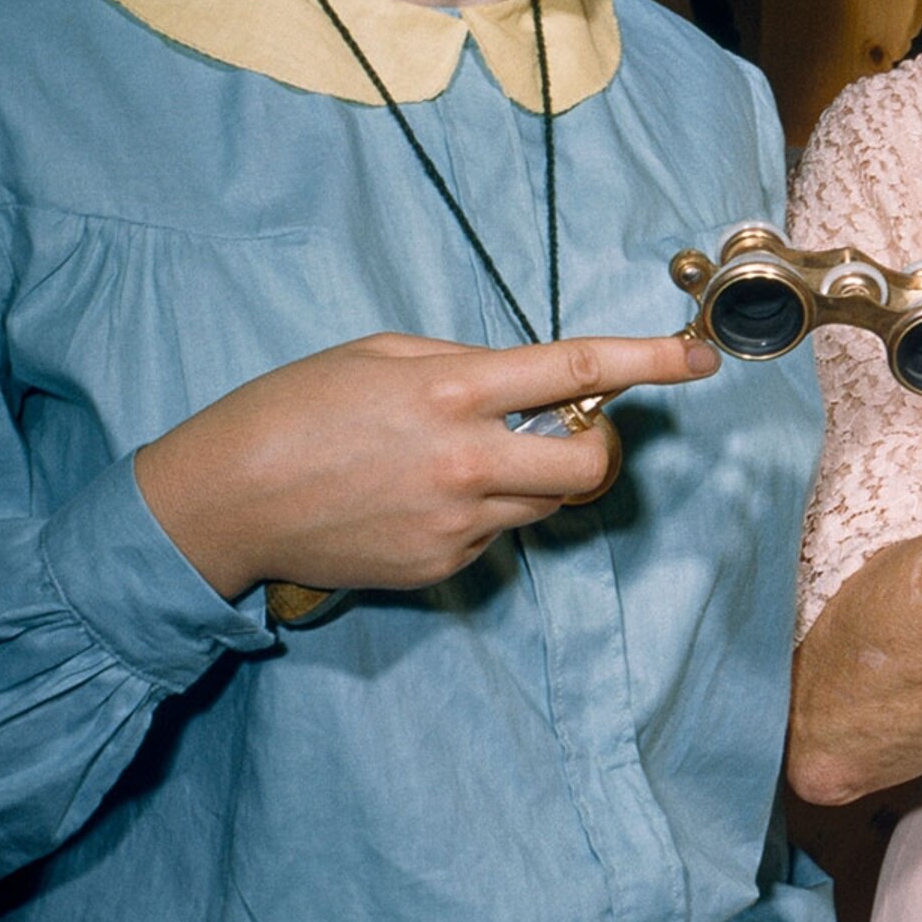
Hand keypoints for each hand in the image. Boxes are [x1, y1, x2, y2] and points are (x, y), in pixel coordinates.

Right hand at [135, 332, 720, 599]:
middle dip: (606, 446)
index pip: (578, 370)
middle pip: (594, 465)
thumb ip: (467, 365)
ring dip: (538, 478)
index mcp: (452, 393)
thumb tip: (532, 380)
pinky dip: (483, 511)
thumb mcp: (381, 356)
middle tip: (579, 430)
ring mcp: (457, 522)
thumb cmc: (293, 410)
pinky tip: (421, 497)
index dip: (651, 361)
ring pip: (549, 504)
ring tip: (468, 458)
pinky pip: (497, 535)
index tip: (699, 358)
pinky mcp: (442, 566)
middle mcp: (467, 461)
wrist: (221, 502)